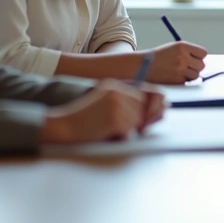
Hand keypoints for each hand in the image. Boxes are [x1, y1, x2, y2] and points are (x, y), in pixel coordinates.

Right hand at [41, 79, 160, 143]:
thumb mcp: (104, 102)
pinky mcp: (114, 120)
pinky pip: (129, 131)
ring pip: (138, 121)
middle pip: (144, 108)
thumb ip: (127, 102)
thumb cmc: (84, 118)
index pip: (145, 93)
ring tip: (111, 130)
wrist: (63, 125)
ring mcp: (116, 106)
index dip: (154, 104)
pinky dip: (122, 136)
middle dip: (142, 120)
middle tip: (128, 127)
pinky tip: (108, 134)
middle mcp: (117, 93)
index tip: (160, 111)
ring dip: (130, 129)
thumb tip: (159, 109)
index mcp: (115, 87)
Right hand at [146, 41, 207, 83]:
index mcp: (183, 46)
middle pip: (201, 65)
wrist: (143, 66)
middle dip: (195, 67)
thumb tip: (203, 61)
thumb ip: (189, 52)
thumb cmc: (159, 57)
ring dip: (189, 75)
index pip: (203, 53)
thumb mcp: (174, 48)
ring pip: (195, 75)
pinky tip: (173, 76)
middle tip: (187, 67)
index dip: (199, 57)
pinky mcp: (177, 81)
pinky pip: (187, 82)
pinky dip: (182, 81)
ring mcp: (180, 70)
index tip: (195, 59)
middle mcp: (183, 57)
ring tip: (178, 72)